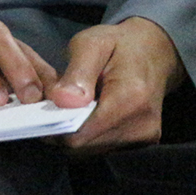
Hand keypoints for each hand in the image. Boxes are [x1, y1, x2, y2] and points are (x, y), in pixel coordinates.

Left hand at [49, 16, 183, 152]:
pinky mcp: (143, 143)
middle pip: (84, 146)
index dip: (54, 125)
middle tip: (53, 103)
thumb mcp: (92, 43)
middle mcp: (142, 126)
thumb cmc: (118, 44)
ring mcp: (145, 138)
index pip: (81, 134)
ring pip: (91, 150)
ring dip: (75, 132)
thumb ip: (77, 72)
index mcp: (130, 99)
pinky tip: (84, 114)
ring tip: (70, 106)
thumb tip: (62, 100)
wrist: (154, 52)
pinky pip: (103, 147)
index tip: (41, 108)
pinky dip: (88, 134)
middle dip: (62, 128)